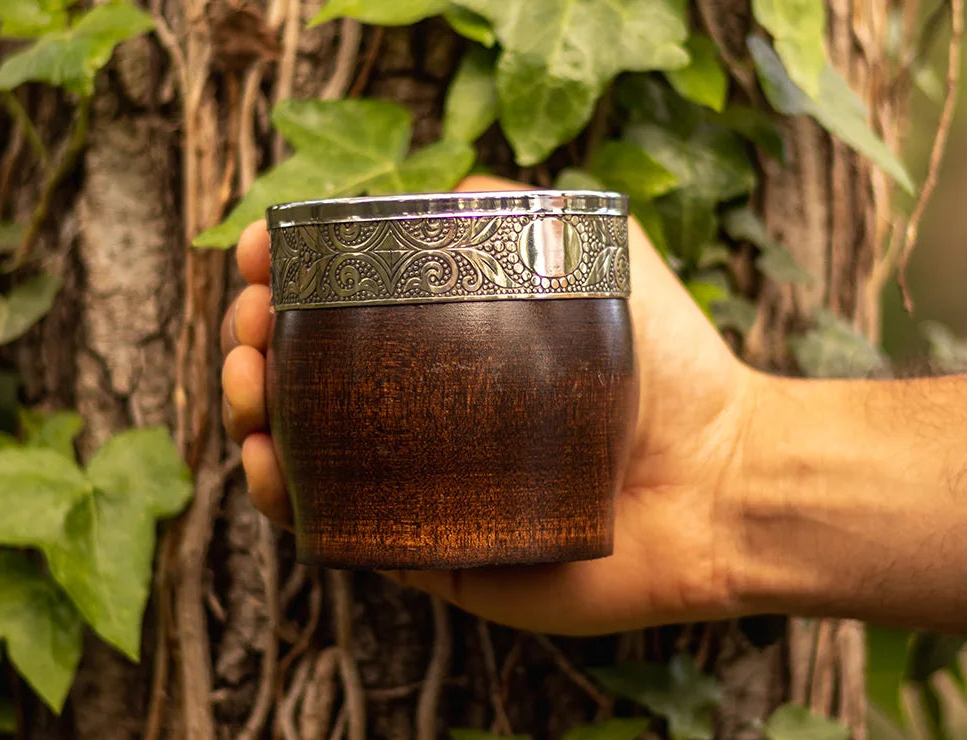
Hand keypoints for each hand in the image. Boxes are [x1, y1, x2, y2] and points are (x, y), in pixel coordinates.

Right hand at [220, 175, 756, 634]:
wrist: (722, 481)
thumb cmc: (670, 369)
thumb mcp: (597, 258)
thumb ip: (523, 212)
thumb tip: (439, 187)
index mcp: (450, 351)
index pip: (342, 310)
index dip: (285, 280)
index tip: (258, 255)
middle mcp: (425, 416)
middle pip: (305, 380)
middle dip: (251, 343)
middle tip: (248, 325)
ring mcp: (421, 486)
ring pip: (304, 454)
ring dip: (249, 415)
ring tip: (245, 384)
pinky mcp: (429, 551)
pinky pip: (338, 530)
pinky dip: (287, 500)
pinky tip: (267, 464)